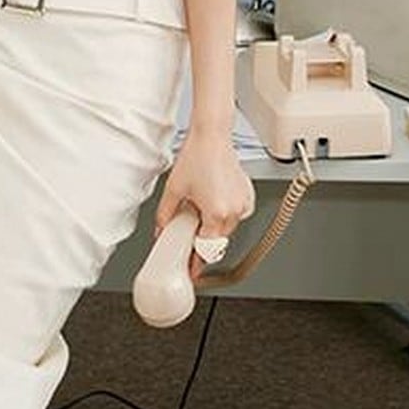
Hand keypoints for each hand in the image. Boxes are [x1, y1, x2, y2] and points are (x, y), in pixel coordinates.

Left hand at [154, 129, 254, 281]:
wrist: (212, 136)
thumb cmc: (196, 157)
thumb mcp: (173, 190)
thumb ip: (165, 216)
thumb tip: (161, 231)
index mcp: (216, 213)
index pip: (206, 250)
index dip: (197, 263)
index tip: (192, 272)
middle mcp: (234, 211)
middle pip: (217, 241)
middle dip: (202, 242)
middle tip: (188, 236)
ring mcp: (243, 204)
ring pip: (227, 229)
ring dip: (213, 227)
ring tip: (199, 208)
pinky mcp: (247, 196)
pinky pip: (235, 216)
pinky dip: (224, 214)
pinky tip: (212, 200)